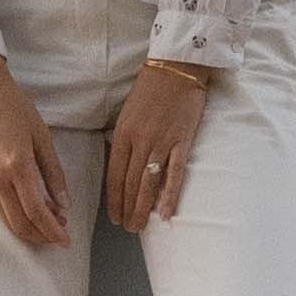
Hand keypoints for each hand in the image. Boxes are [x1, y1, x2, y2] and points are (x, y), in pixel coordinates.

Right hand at [0, 55, 70, 247]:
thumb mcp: (42, 138)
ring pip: (9, 221)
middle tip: (61, 238)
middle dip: (42, 237)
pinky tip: (34, 214)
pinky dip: (18, 219)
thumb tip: (64, 204)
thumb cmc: (15, 110)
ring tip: (51, 227)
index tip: (66, 240)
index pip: (36, 211)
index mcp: (17, 166)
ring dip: (30, 231)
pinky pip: (1, 210)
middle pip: (21, 223)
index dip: (52, 230)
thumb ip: (54, 173)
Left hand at [106, 57, 217, 229]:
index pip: (114, 175)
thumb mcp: (127, 113)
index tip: (113, 217)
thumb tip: (120, 164)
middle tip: (127, 228)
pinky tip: (165, 213)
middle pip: (130, 183)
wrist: (177, 67)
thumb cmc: (151, 88)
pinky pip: (175, 173)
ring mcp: (162, 142)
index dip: (113, 199)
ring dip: (142, 208)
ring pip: (148, 182)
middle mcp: (140, 140)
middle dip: (127, 209)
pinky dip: (169, 195)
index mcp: (123, 133)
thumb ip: (123, 139)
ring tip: (139, 226)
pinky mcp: (182, 141)